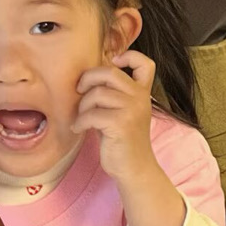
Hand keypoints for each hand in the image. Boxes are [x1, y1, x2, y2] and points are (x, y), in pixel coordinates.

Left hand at [73, 51, 160, 181]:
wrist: (134, 169)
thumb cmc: (120, 138)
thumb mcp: (121, 110)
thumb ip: (113, 92)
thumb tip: (86, 75)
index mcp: (142, 93)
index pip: (146, 64)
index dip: (130, 56)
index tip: (114, 61)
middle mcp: (140, 98)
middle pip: (109, 72)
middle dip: (88, 79)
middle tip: (80, 91)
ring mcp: (132, 110)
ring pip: (97, 94)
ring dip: (83, 106)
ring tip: (82, 117)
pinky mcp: (121, 124)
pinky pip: (91, 114)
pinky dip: (80, 121)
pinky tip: (79, 128)